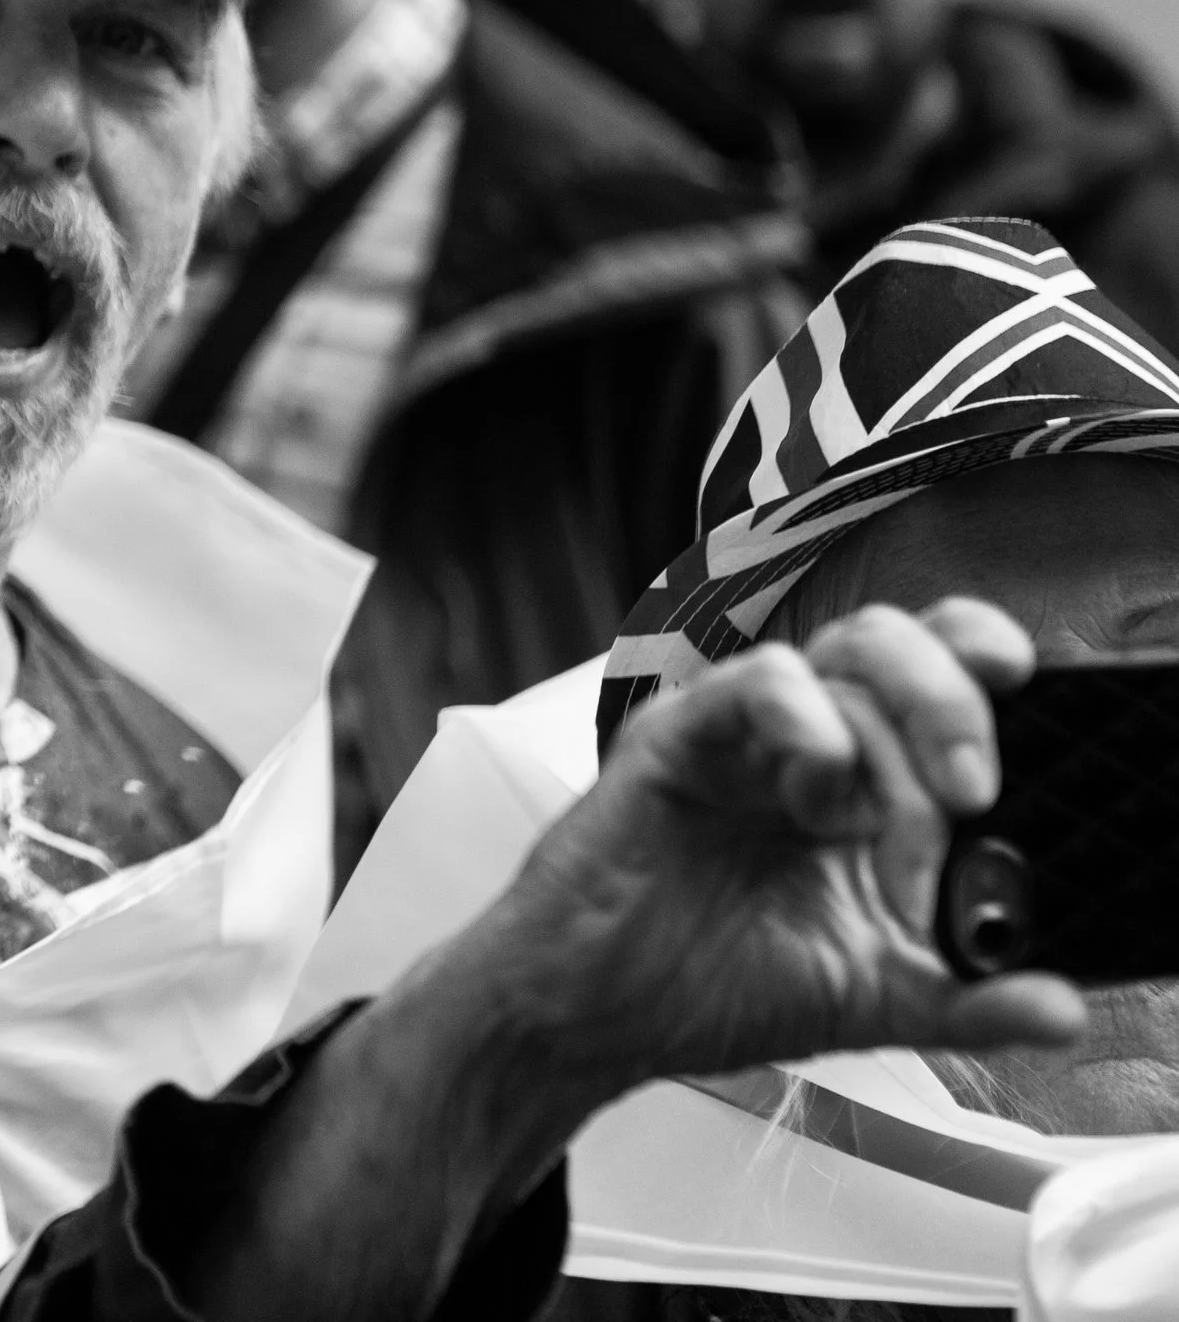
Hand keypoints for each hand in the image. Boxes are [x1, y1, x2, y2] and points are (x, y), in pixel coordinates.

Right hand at [498, 599, 1085, 1097]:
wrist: (595, 1012)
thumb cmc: (705, 988)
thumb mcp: (870, 999)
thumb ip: (968, 998)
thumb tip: (1062, 1008)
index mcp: (859, 786)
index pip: (940, 681)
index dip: (987, 675)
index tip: (1032, 703)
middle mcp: (807, 743)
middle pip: (902, 646)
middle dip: (956, 706)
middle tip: (974, 788)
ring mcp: (745, 735)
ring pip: (842, 648)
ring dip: (894, 726)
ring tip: (874, 824)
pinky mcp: (681, 736)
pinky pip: (758, 683)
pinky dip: (807, 721)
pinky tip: (813, 795)